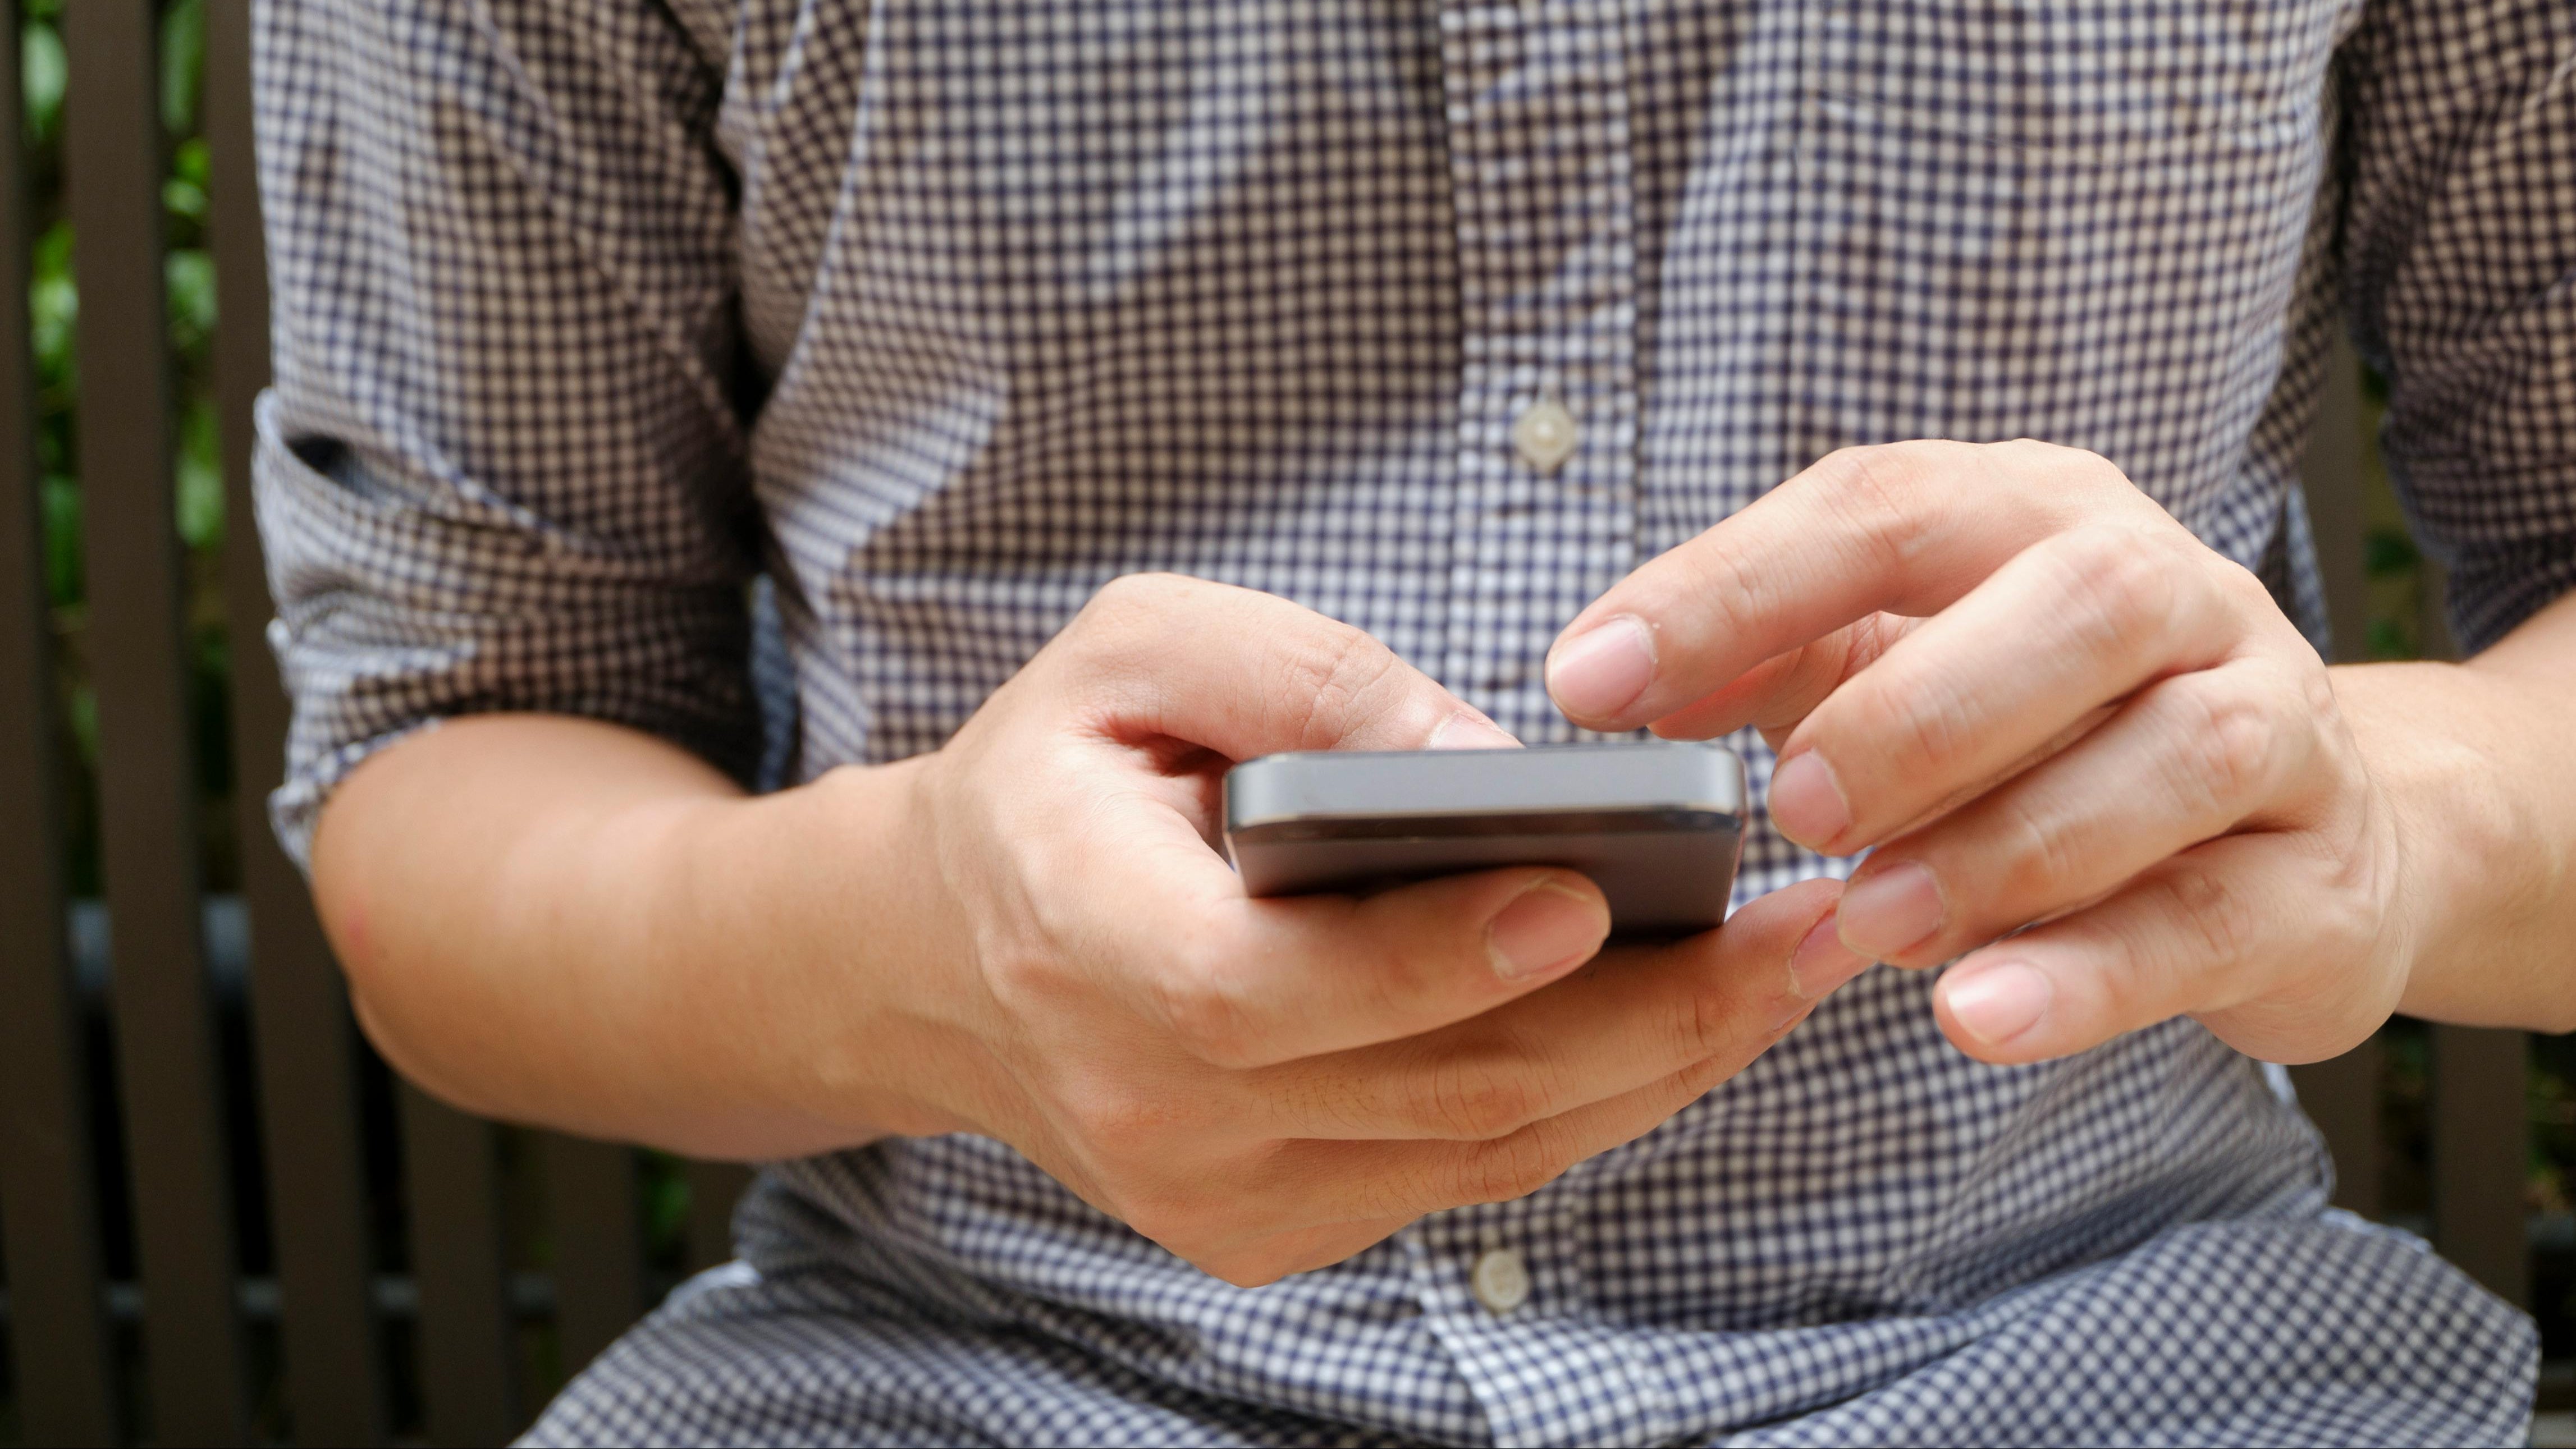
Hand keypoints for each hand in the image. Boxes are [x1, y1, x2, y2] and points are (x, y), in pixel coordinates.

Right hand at [855, 574, 1870, 1284]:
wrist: (946, 959)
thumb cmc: (1055, 776)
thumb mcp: (1133, 650)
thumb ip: (1297, 679)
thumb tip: (1486, 760)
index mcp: (1078, 937)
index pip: (1261, 990)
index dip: (1426, 958)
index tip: (1586, 896)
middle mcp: (1143, 1101)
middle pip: (1417, 1090)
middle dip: (1633, 1020)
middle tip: (1795, 933)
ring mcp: (1209, 1192)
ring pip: (1472, 1149)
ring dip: (1650, 1068)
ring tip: (1787, 970)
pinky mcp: (1266, 1228)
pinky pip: (1462, 1175)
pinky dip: (1586, 1103)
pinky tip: (1685, 1024)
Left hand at [1544, 440, 2408, 1066]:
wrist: (2303, 834)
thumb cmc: (2048, 736)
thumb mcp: (1897, 668)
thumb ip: (1769, 665)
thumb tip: (1614, 682)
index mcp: (2039, 514)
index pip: (1884, 509)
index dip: (1729, 589)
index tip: (1587, 682)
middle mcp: (2175, 592)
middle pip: (2078, 605)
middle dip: (1918, 711)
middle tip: (1793, 811)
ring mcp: (2275, 727)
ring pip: (2173, 759)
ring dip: (2003, 845)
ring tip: (1871, 921)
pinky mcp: (2320, 880)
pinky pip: (2215, 918)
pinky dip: (2088, 973)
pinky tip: (1976, 1013)